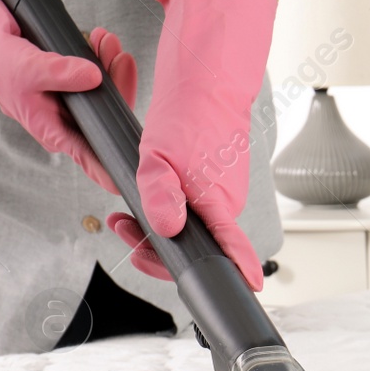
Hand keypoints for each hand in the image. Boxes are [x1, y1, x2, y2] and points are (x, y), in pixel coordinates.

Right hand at [0, 0, 135, 193]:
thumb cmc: (0, 67)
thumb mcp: (31, 70)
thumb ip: (62, 74)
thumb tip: (94, 77)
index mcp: (54, 132)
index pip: (91, 158)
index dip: (113, 166)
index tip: (133, 169)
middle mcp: (66, 123)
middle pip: (107, 119)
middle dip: (118, 85)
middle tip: (117, 56)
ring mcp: (72, 105)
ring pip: (106, 94)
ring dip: (112, 65)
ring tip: (107, 42)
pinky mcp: (75, 85)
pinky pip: (100, 77)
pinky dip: (104, 58)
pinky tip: (101, 43)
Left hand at [106, 0, 277, 288]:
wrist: (205, 84)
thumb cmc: (188, 116)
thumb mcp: (158, 157)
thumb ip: (160, 195)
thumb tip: (167, 229)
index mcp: (218, 202)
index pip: (232, 249)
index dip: (237, 271)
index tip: (245, 286)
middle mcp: (226, 205)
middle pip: (195, 247)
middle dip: (154, 248)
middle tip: (123, 230)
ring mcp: (222, 197)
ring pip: (190, 229)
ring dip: (156, 229)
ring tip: (124, 217)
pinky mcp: (215, 188)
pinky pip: (192, 212)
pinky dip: (167, 212)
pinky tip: (149, 199)